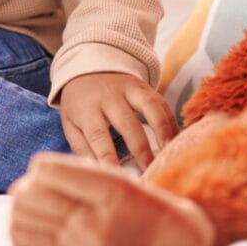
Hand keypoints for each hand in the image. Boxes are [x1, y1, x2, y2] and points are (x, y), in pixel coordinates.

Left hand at [55, 72, 179, 169]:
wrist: (87, 67)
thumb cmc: (79, 105)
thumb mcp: (70, 125)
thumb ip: (82, 149)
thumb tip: (97, 173)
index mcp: (87, 110)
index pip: (98, 136)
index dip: (108, 158)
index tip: (118, 178)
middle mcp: (109, 98)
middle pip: (127, 123)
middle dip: (141, 149)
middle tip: (150, 171)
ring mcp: (128, 89)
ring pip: (150, 107)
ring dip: (162, 130)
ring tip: (170, 152)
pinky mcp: (144, 86)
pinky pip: (161, 103)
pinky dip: (170, 121)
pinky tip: (176, 140)